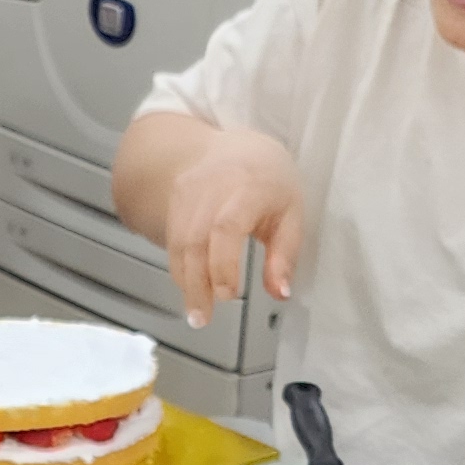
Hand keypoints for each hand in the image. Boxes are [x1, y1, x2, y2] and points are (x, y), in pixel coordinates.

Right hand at [156, 126, 309, 327]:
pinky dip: (179, 268)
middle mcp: (213, 186)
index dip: (222, 265)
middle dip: (197, 284)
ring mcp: (189, 191)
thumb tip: (280, 292)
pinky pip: (172, 239)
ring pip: (179, 242)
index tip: (228, 295)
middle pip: (195, 239)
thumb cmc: (269, 179)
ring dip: (185, 281)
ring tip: (196, 312)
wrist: (239, 145)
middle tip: (203, 318)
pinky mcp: (175, 199)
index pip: (226, 228)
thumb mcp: (291, 212)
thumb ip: (285, 254)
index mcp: (249, 186)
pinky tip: (189, 287)